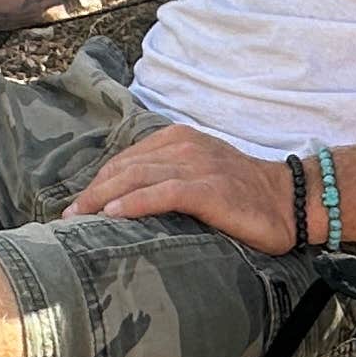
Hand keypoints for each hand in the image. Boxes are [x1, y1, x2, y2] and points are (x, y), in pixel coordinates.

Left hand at [65, 123, 297, 248]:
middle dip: (92, 192)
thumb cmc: (242, 195)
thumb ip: (167, 177)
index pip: (126, 159)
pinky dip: (133, 203)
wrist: (288, 201)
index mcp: (178, 139)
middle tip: (67, 216)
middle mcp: (184, 146)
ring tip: (78, 218)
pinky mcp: (208, 189)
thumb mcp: (200, 175)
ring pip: (136, 177)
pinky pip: (162, 193)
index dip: (98, 182)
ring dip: (101, 198)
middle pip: (124, 167)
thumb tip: (124, 202)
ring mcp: (196, 165)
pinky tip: (112, 216)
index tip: (76, 206)